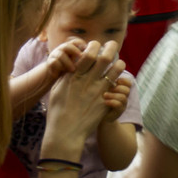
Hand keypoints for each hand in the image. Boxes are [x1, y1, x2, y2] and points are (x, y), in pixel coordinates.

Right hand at [43, 40, 124, 156]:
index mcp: (74, 76)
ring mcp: (98, 91)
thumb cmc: (57, 111)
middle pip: (105, 56)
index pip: (89, 52)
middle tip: (112, 45)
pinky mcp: (105, 102)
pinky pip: (117, 85)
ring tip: (118, 63)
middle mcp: (88, 81)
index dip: (95, 45)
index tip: (96, 45)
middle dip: (111, 47)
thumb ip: (66, 76)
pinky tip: (118, 80)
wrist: (65, 132)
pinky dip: (119, 80)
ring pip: (116, 69)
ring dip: (118, 63)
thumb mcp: (57, 90)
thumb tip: (72, 66)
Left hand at [101, 75, 131, 121]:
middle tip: (108, 88)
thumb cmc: (98, 100)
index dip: (124, 80)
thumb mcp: (101, 88)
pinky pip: (119, 105)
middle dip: (117, 88)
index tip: (116, 80)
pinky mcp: (118, 112)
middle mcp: (123, 96)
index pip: (128, 83)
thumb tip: (100, 68)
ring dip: (113, 95)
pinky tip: (105, 102)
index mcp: (120, 89)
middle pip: (127, 89)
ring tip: (104, 95)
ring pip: (123, 97)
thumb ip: (104, 80)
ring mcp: (122, 105)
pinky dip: (112, 102)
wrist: (98, 117)